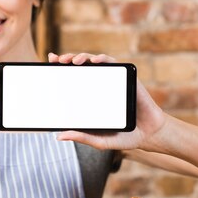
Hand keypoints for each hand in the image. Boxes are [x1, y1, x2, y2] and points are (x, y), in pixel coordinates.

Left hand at [48, 52, 165, 150]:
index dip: (59, 70)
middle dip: (66, 59)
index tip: (49, 63)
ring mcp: (110, 80)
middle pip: (79, 67)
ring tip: (73, 61)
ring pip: (93, 62)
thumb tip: (58, 136)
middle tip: (58, 60)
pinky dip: (103, 59)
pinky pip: (112, 63)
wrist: (148, 134)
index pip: (70, 79)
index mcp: (88, 97)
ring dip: (82, 57)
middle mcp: (97, 85)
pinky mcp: (124, 77)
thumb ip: (81, 137)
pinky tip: (95, 60)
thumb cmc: (123, 136)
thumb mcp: (99, 140)